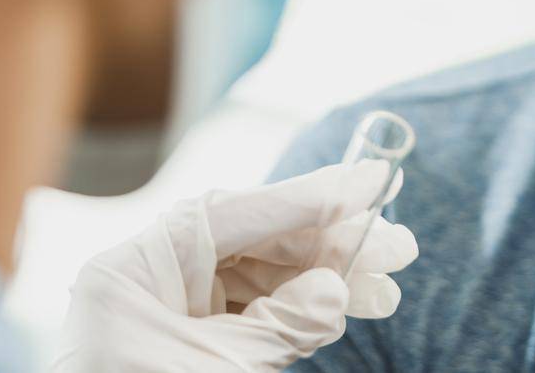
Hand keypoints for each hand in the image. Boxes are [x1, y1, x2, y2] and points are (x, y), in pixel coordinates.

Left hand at [53, 160, 417, 371]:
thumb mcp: (216, 369)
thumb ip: (280, 326)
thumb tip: (337, 291)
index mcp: (135, 267)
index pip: (237, 212)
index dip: (311, 196)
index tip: (373, 180)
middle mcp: (151, 278)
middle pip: (256, 242)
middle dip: (331, 247)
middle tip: (399, 250)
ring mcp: (169, 310)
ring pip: (261, 278)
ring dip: (327, 282)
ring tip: (386, 292)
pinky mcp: (187, 342)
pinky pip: (251, 312)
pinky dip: (299, 312)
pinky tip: (346, 308)